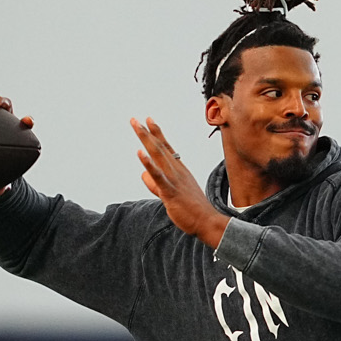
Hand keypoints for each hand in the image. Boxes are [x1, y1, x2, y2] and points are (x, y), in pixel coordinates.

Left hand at [132, 117, 227, 248]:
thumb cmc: (191, 209)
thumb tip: (143, 175)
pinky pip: (158, 175)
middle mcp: (176, 170)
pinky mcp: (170, 191)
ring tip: (136, 126)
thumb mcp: (169, 194)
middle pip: (158, 147)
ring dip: (146, 140)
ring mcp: (174, 179)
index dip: (156, 133)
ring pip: (157, 155)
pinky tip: (140, 153)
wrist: (206, 221)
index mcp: (179, 170)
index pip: (166, 148)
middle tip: (134, 119)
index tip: (149, 120)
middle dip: (146, 132)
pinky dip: (148, 163)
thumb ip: (155, 184)